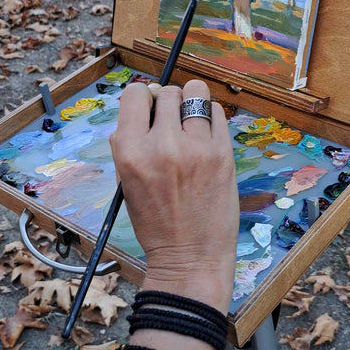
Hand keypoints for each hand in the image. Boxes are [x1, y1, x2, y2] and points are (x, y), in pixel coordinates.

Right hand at [110, 79, 238, 313]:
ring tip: (191, 120)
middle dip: (168, 102)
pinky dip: (211, 117)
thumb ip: (128, 145)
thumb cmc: (155, 223)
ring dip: (192, 102)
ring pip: (196, 93)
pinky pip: (218, 112)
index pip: (135, 94)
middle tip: (172, 121)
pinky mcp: (222, 154)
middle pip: (167, 92)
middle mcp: (161, 144)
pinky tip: (206, 134)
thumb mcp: (126, 183)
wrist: (190, 258)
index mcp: (130, 151)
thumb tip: (139, 110)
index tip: (149, 109)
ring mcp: (195, 148)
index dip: (143, 98)